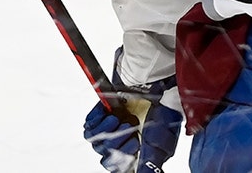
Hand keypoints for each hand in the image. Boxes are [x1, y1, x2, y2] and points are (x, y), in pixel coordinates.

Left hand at [83, 56, 181, 172]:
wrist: (156, 87)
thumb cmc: (162, 112)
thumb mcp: (161, 140)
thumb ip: (151, 160)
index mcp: (135, 152)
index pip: (119, 166)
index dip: (121, 161)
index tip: (134, 147)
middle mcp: (121, 144)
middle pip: (106, 158)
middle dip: (118, 145)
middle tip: (130, 132)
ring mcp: (109, 132)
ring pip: (97, 144)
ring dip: (108, 133)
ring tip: (120, 121)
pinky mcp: (100, 119)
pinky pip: (89, 129)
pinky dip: (98, 121)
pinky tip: (110, 115)